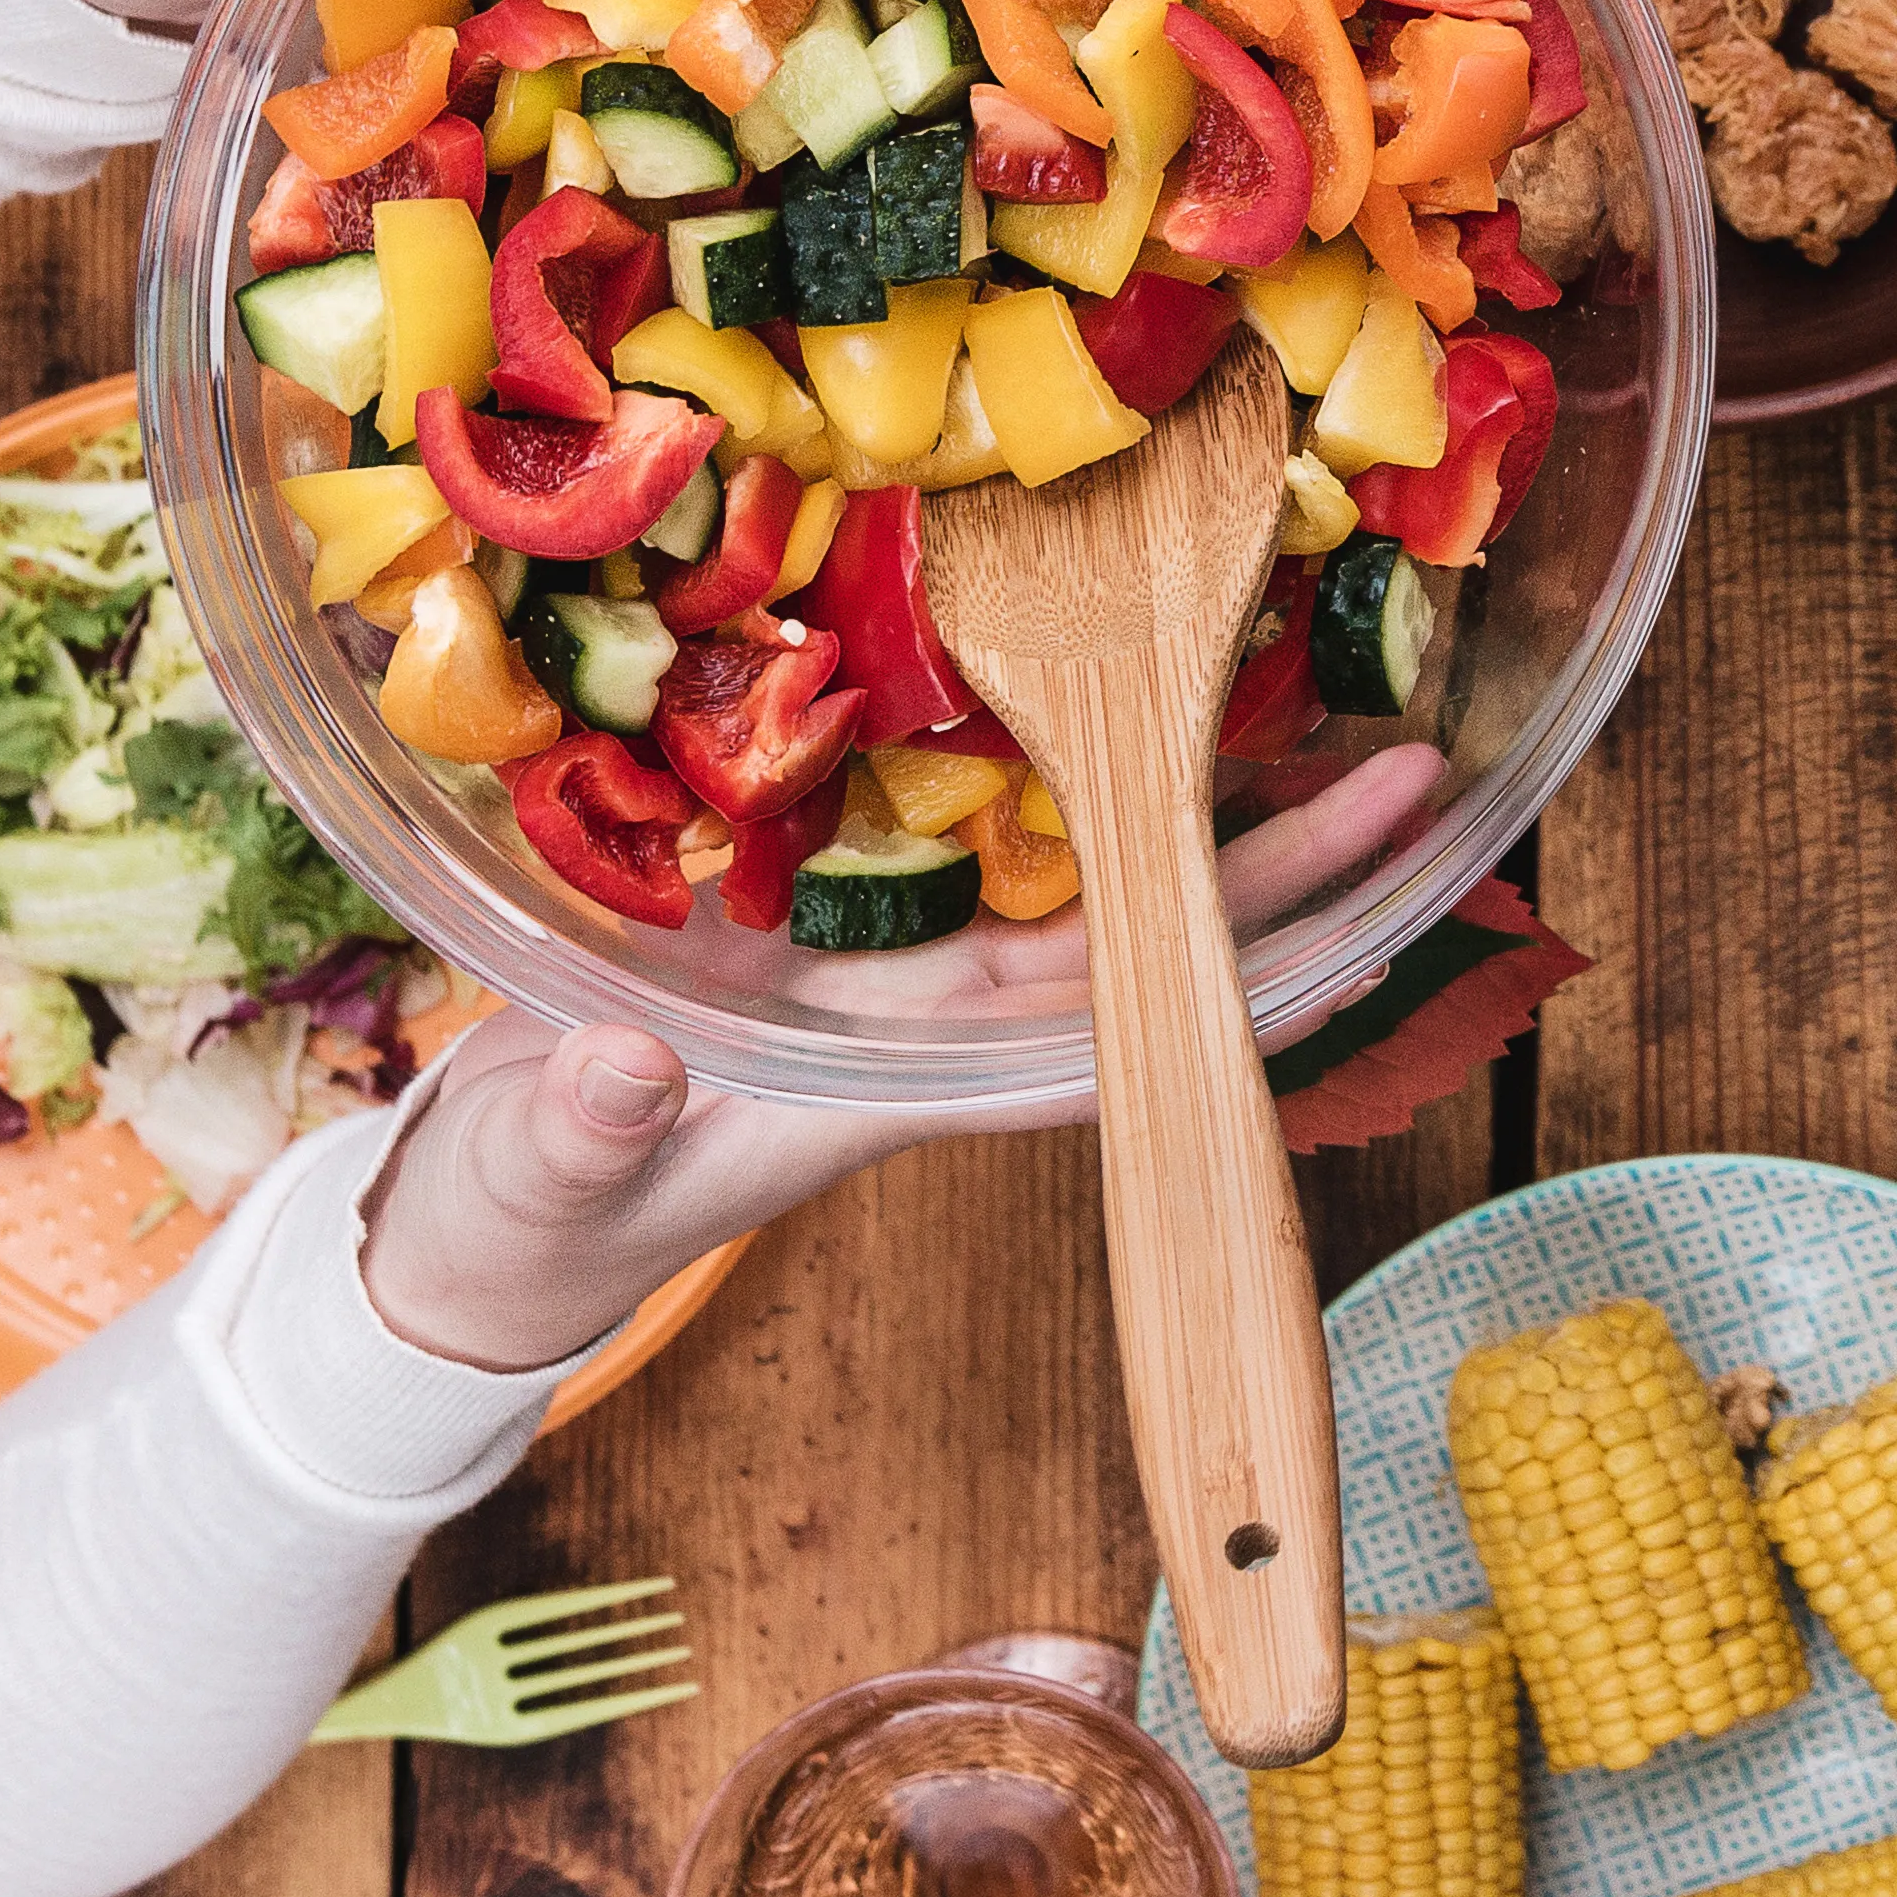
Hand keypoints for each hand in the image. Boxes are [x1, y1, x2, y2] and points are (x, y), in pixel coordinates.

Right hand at [352, 743, 1452, 1370]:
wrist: (486, 1219)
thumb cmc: (530, 1216)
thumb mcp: (543, 1177)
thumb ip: (585, 1127)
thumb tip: (636, 1075)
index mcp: (895, 1078)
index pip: (1102, 1036)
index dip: (1229, 988)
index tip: (1361, 931)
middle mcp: (926, 1016)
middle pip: (1137, 935)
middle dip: (1270, 864)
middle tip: (1410, 776)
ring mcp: (892, 964)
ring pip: (1082, 875)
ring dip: (1194, 800)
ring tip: (1323, 700)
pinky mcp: (828, 913)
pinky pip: (973, 828)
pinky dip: (1049, 758)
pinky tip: (1114, 678)